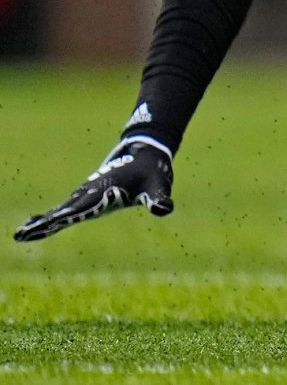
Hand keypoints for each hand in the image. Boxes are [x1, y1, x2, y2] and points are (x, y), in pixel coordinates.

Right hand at [15, 138, 173, 241]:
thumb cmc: (152, 173)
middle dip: (44, 223)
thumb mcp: (158, 187)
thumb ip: (159, 199)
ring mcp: (87, 195)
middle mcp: (91, 194)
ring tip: (21, 233)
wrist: (146, 152)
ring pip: (61, 211)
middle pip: (64, 212)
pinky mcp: (88, 197)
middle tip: (21, 234)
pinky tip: (38, 224)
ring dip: (42, 222)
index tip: (50, 223)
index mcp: (104, 193)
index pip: (82, 209)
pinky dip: (50, 217)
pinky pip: (65, 209)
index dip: (67, 217)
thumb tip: (164, 209)